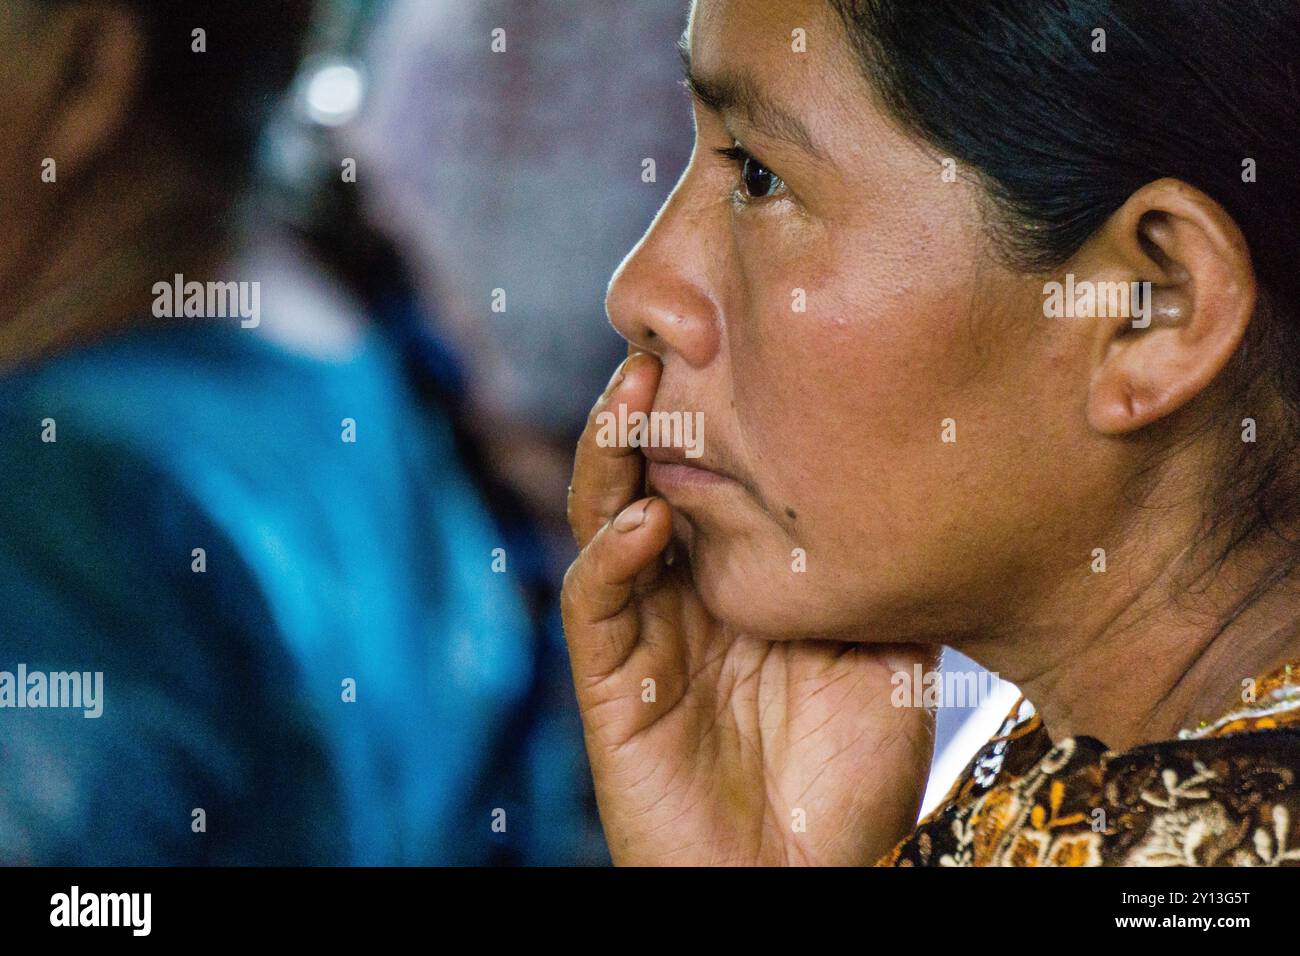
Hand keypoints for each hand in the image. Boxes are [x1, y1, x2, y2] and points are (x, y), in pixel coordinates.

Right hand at [562, 352, 937, 864]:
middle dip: (649, 409)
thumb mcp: (888, 647)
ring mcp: (642, 634)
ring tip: (635, 393)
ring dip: (611, 457)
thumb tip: (919, 475)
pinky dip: (612, 557)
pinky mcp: (613, 686)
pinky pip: (597, 604)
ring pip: (604, 521)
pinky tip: (647, 521)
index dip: (710, 408)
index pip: (707, 472)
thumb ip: (877, 569)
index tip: (738, 334)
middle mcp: (681, 591)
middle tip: (665, 339)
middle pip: (645, 476)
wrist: (806, 875)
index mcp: (735, 576)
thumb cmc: (848, 773)